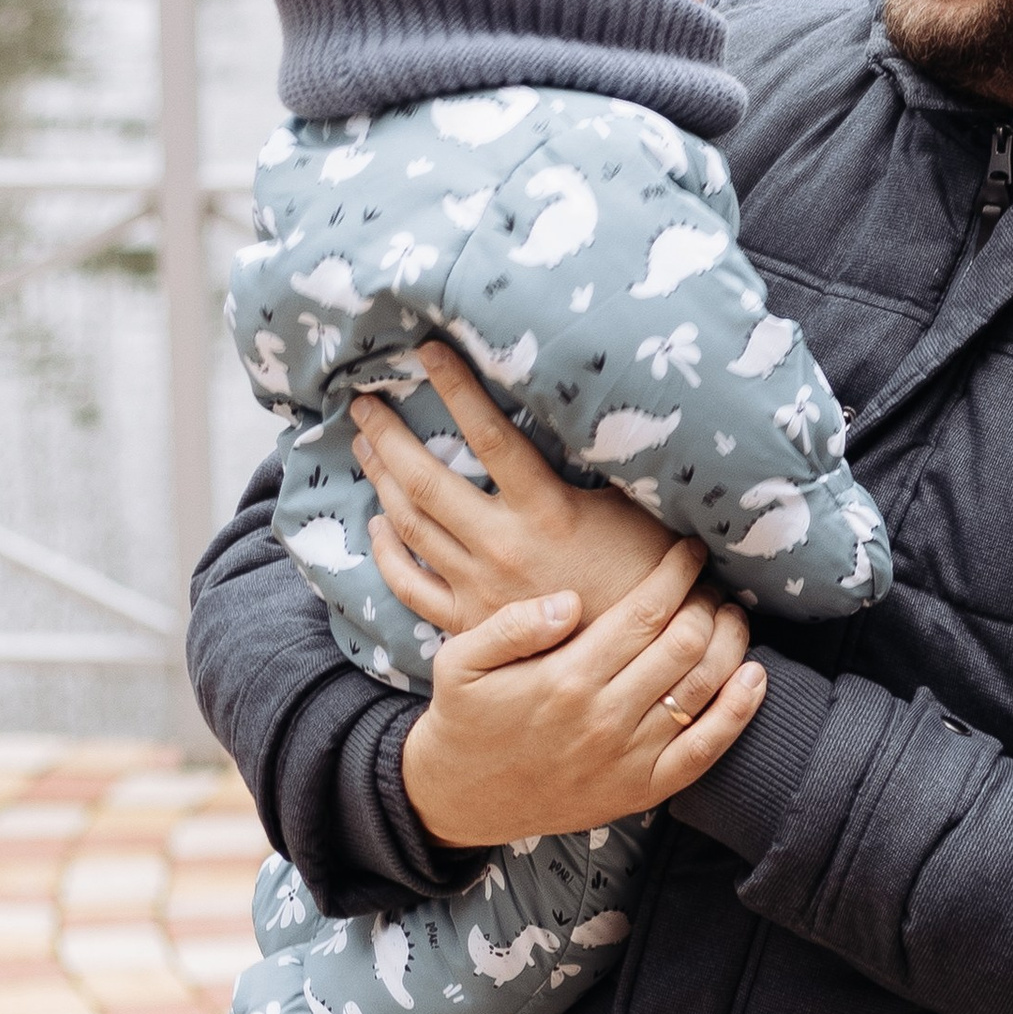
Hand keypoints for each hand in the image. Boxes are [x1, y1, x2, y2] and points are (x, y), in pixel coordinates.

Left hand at [357, 343, 687, 635]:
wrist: (639, 662)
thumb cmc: (650, 578)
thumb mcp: (636, 510)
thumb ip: (603, 466)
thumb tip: (591, 412)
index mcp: (545, 511)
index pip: (490, 435)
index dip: (457, 387)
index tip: (427, 351)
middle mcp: (501, 546)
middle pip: (426, 481)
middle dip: (388, 437)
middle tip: (362, 404)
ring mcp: (478, 587)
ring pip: (410, 526)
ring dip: (381, 481)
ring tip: (363, 447)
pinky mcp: (469, 623)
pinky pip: (410, 586)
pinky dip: (386, 554)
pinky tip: (376, 527)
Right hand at [399, 547, 765, 846]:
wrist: (463, 800)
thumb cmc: (465, 719)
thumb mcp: (462, 661)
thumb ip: (513, 623)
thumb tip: (571, 599)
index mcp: (566, 678)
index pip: (646, 612)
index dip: (678, 573)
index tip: (693, 550)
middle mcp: (605, 718)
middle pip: (685, 644)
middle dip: (708, 603)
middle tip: (711, 584)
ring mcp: (629, 758)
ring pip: (703, 688)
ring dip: (730, 644)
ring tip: (732, 616)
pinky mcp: (643, 789)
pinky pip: (706, 750)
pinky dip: (740, 712)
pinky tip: (754, 677)